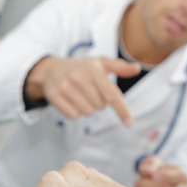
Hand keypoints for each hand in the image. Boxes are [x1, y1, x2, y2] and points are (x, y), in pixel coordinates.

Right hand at [25, 56, 141, 125]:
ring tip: (80, 95)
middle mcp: (79, 76)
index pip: (111, 95)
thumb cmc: (80, 68)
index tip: (129, 123)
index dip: (122, 110)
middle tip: (89, 91)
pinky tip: (71, 100)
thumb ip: (119, 67)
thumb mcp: (100, 63)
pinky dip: (74, 111)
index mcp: (93, 68)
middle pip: (100, 106)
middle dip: (98, 102)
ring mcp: (65, 86)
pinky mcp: (54, 96)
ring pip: (87, 112)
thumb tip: (136, 68)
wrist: (50, 69)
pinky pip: (73, 115)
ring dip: (87, 107)